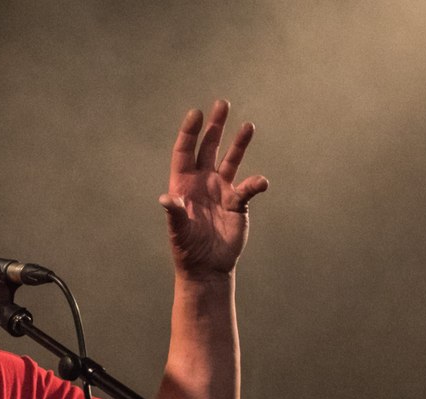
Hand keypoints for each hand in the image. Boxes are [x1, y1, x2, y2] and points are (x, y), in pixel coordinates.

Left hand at [159, 100, 268, 278]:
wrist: (206, 267)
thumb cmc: (186, 249)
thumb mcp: (177, 231)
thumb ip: (173, 214)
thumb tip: (165, 199)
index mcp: (183, 184)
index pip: (185, 152)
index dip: (189, 132)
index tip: (196, 113)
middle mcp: (202, 182)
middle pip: (208, 148)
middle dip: (214, 127)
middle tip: (221, 104)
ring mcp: (221, 190)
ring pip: (230, 160)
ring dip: (239, 143)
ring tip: (248, 125)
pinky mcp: (238, 202)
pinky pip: (249, 187)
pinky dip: (255, 183)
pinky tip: (260, 183)